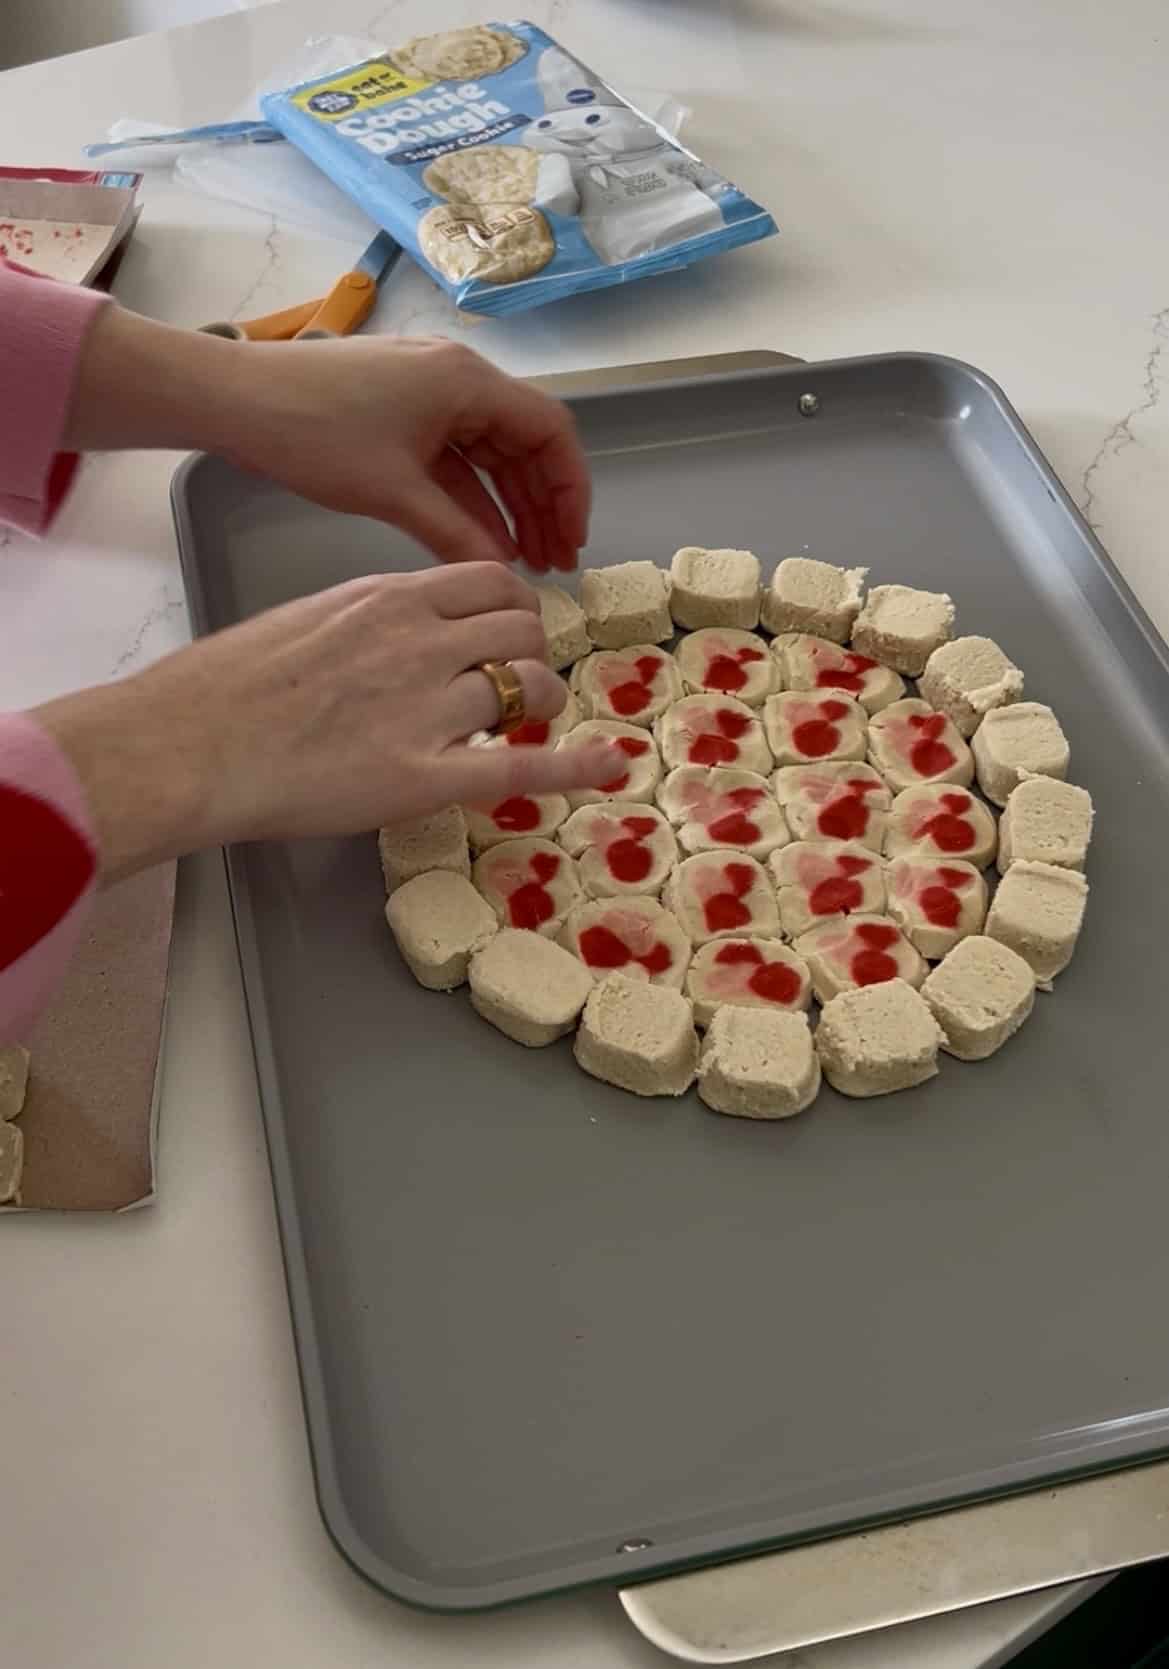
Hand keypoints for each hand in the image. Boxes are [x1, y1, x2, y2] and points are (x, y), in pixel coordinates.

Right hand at [34, 565, 621, 882]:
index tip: (509, 630)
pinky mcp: (425, 775)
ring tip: (526, 722)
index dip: (514, 607)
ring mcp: (429, 707)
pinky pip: (521, 766)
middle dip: (533, 650)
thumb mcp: (307, 619)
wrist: (187, 744)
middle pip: (523, 627)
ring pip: (527, 686)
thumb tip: (408, 635)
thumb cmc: (227, 687)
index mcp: (390, 596)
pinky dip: (574, 765)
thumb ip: (371, 621)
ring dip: (536, 702)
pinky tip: (609, 766)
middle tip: (520, 680)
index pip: (490, 581)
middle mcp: (422, 640)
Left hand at [225, 336, 588, 574]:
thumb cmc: (315, 433)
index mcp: (468, 382)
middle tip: (554, 565)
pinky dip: (471, 498)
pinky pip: (454, 458)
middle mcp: (458, 379)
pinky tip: (480, 541)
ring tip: (525, 562)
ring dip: (510, 507)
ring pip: (490, 454)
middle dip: (544, 506)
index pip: (551, 431)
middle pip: (525, 443)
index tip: (573, 542)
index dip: (571, 490)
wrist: (235, 400)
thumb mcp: (394, 492)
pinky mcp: (400, 410)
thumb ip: (457, 534)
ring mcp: (428, 393)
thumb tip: (502, 575)